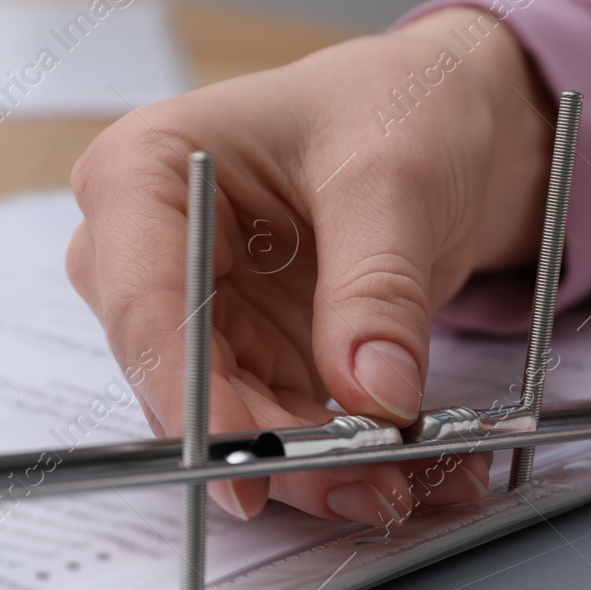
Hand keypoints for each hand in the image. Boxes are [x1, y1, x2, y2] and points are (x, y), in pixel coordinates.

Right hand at [67, 8, 552, 522]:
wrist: (448, 116)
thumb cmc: (397, 104)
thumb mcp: (395, 179)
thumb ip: (378, 288)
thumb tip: (373, 396)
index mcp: (142, 172)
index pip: (145, 303)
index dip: (189, 396)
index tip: (244, 468)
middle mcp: (151, 252)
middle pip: (185, 380)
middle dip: (274, 447)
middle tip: (366, 484)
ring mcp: (201, 312)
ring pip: (234, 422)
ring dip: (319, 466)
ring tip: (410, 482)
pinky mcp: (253, 355)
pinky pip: (286, 427)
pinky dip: (348, 456)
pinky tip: (418, 468)